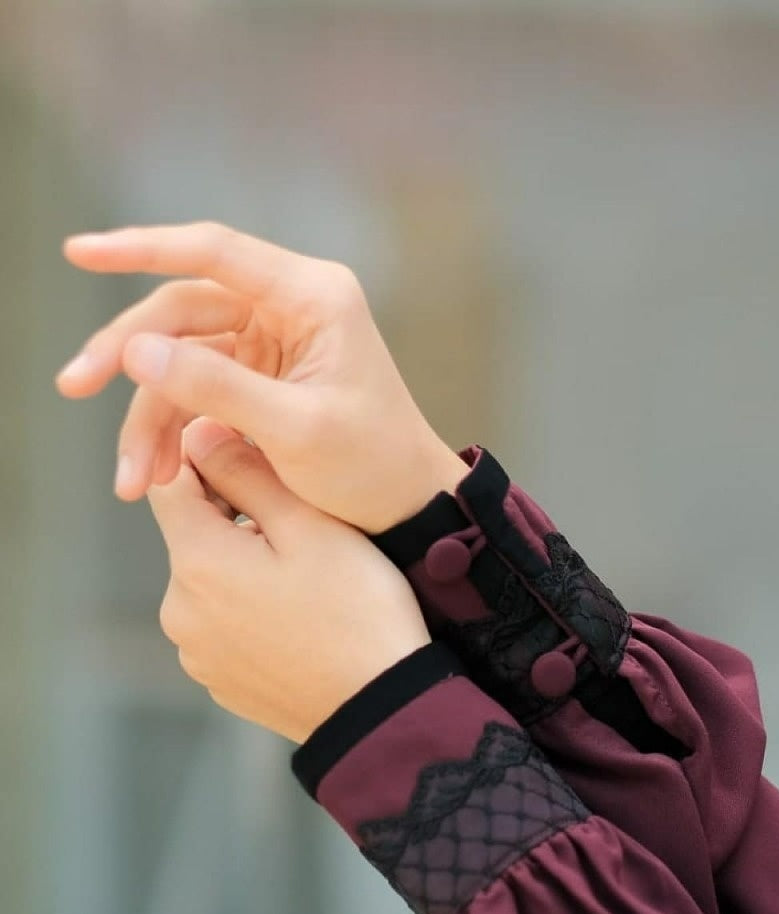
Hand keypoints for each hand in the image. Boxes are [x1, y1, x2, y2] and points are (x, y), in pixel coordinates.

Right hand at [55, 220, 469, 533]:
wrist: (411, 507)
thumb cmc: (373, 466)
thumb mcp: (295, 430)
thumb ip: (217, 387)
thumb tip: (137, 350)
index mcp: (312, 297)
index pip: (213, 252)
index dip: (141, 247)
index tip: (80, 252)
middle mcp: (290, 307)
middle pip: (183, 310)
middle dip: (127, 354)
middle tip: (72, 385)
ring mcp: (273, 343)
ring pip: (182, 357)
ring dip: (148, 413)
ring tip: (130, 477)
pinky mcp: (262, 380)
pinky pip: (198, 391)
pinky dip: (173, 429)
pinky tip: (155, 472)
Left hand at [151, 419, 430, 741]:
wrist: (382, 708)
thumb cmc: (357, 613)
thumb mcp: (312, 526)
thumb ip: (249, 472)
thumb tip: (199, 433)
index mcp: (198, 561)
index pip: (172, 483)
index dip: (210, 459)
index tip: (257, 457)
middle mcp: (180, 609)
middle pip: (194, 535)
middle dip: (237, 519)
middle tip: (305, 524)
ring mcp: (197, 653)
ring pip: (212, 582)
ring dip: (246, 567)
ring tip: (310, 578)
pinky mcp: (220, 681)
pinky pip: (226, 626)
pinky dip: (253, 612)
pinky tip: (303, 618)